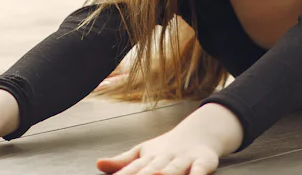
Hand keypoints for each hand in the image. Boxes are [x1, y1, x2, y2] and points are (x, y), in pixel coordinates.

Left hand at [97, 104, 239, 174]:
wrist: (200, 131)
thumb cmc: (166, 149)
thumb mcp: (144, 153)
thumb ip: (123, 162)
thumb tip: (98, 164)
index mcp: (149, 158)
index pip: (133, 169)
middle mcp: (165, 158)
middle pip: (151, 170)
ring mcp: (184, 159)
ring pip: (174, 168)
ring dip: (167, 174)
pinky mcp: (203, 161)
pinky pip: (200, 169)